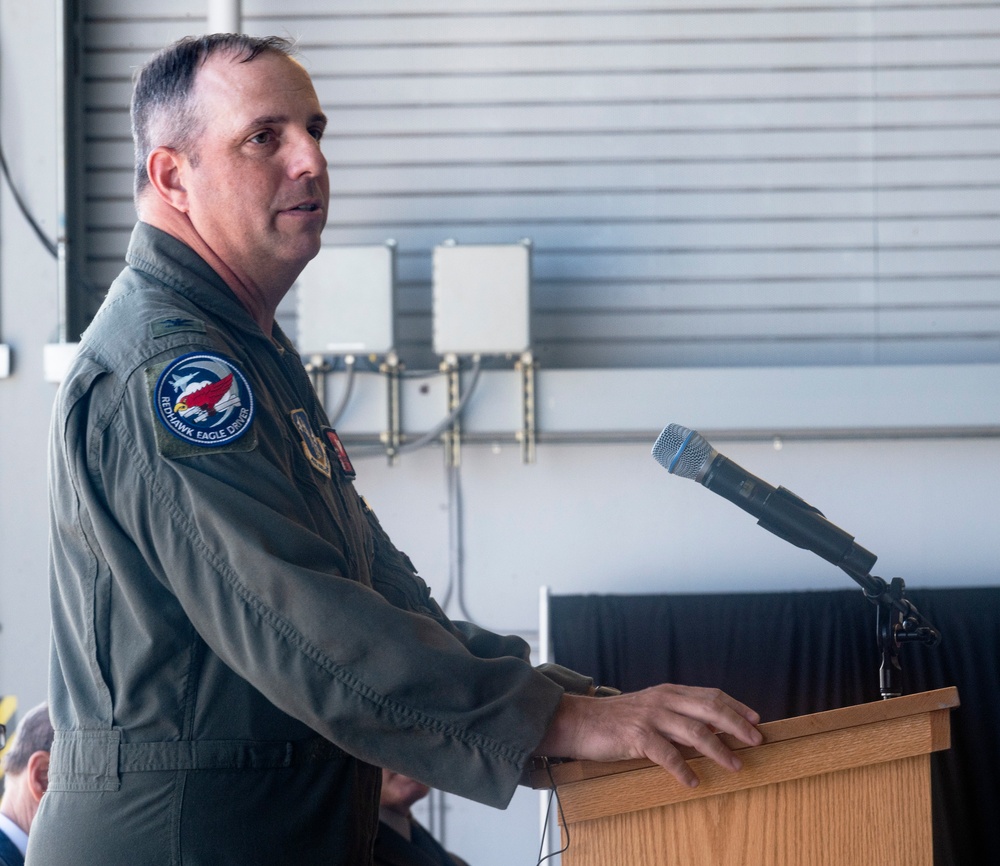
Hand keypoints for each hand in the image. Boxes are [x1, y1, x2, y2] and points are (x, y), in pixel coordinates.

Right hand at [535, 683, 761, 787]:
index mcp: (669, 692)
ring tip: (735, 765)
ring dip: (719, 750)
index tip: (756, 720)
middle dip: (737, 725)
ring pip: (695, 731)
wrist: (580, 721)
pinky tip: (693, 781)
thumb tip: (710, 731)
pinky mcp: (637, 736)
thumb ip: (677, 716)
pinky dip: (683, 769)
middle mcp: (663, 700)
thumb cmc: (617, 719)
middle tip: (756, 741)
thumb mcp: (651, 710)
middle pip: (710, 709)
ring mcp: (651, 717)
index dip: (736, 706)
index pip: (711, 695)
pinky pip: (667, 754)